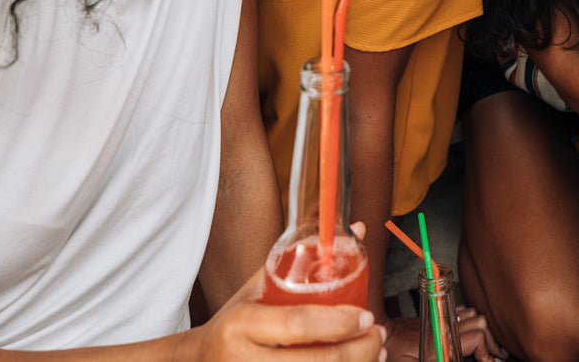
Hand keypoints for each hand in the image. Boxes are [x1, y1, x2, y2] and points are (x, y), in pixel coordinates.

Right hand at [178, 268, 383, 360]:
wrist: (201, 361)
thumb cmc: (238, 321)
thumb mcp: (258, 289)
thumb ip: (303, 259)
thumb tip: (357, 230)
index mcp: (242, 324)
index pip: (298, 323)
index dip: (339, 322)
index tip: (366, 316)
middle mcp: (245, 360)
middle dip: (358, 351)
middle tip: (377, 335)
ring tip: (374, 352)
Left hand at [385, 306, 504, 360]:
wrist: (381, 334)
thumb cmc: (394, 353)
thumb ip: (443, 360)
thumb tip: (457, 360)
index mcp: (441, 341)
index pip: (476, 337)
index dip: (487, 352)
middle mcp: (444, 326)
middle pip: (480, 323)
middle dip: (491, 340)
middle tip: (495, 355)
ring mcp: (441, 318)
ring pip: (473, 313)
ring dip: (482, 328)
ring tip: (487, 343)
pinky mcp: (436, 315)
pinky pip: (460, 310)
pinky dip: (470, 318)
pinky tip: (470, 330)